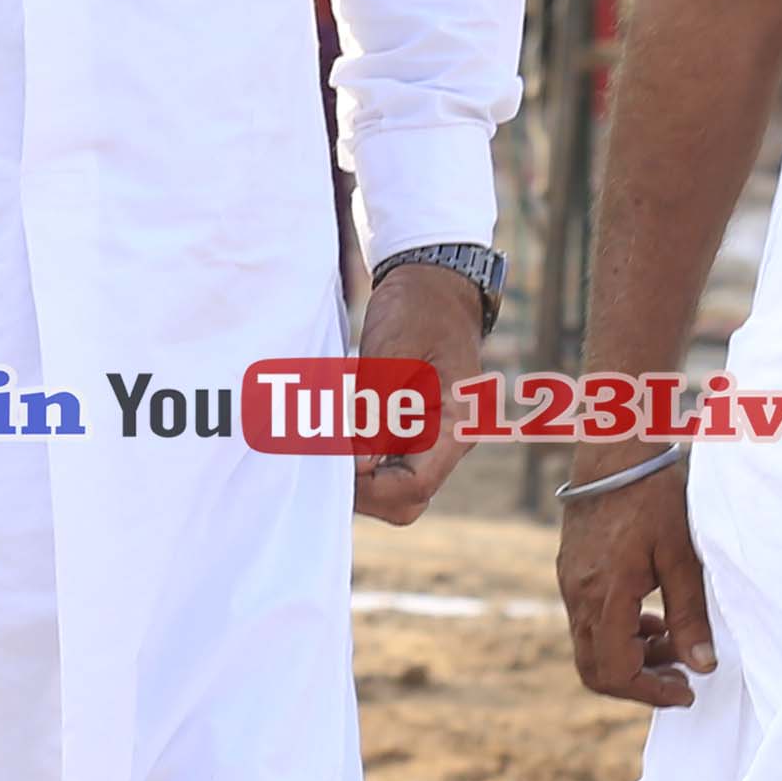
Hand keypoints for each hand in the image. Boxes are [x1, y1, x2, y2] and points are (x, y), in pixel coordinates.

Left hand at [349, 260, 486, 527]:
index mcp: (457, 423)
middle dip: (364, 491)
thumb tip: (358, 465)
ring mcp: (434, 436)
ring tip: (325, 447)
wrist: (433, 280)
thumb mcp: (392, 355)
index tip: (334, 463)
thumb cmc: (416, 308)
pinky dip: (359, 458)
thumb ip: (377, 412)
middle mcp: (451, 439)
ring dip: (359, 477)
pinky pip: (387, 462)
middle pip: (408, 499)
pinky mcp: (415, 428)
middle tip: (324, 461)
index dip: (370, 487)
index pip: (415, 486)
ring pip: (395, 487)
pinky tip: (334, 438)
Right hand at [557, 445, 714, 710]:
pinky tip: (654, 620)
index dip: (652, 692)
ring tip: (676, 646)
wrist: (613, 454)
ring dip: (632, 659)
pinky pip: (589, 624)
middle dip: (640, 684)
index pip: (617, 670)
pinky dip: (621, 635)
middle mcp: (579, 597)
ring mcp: (571, 586)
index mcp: (606, 595)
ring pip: (591, 649)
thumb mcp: (682, 555)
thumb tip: (703, 665)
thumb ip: (691, 614)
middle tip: (681, 680)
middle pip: (595, 670)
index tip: (687, 691)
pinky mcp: (572, 576)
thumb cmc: (652, 496)